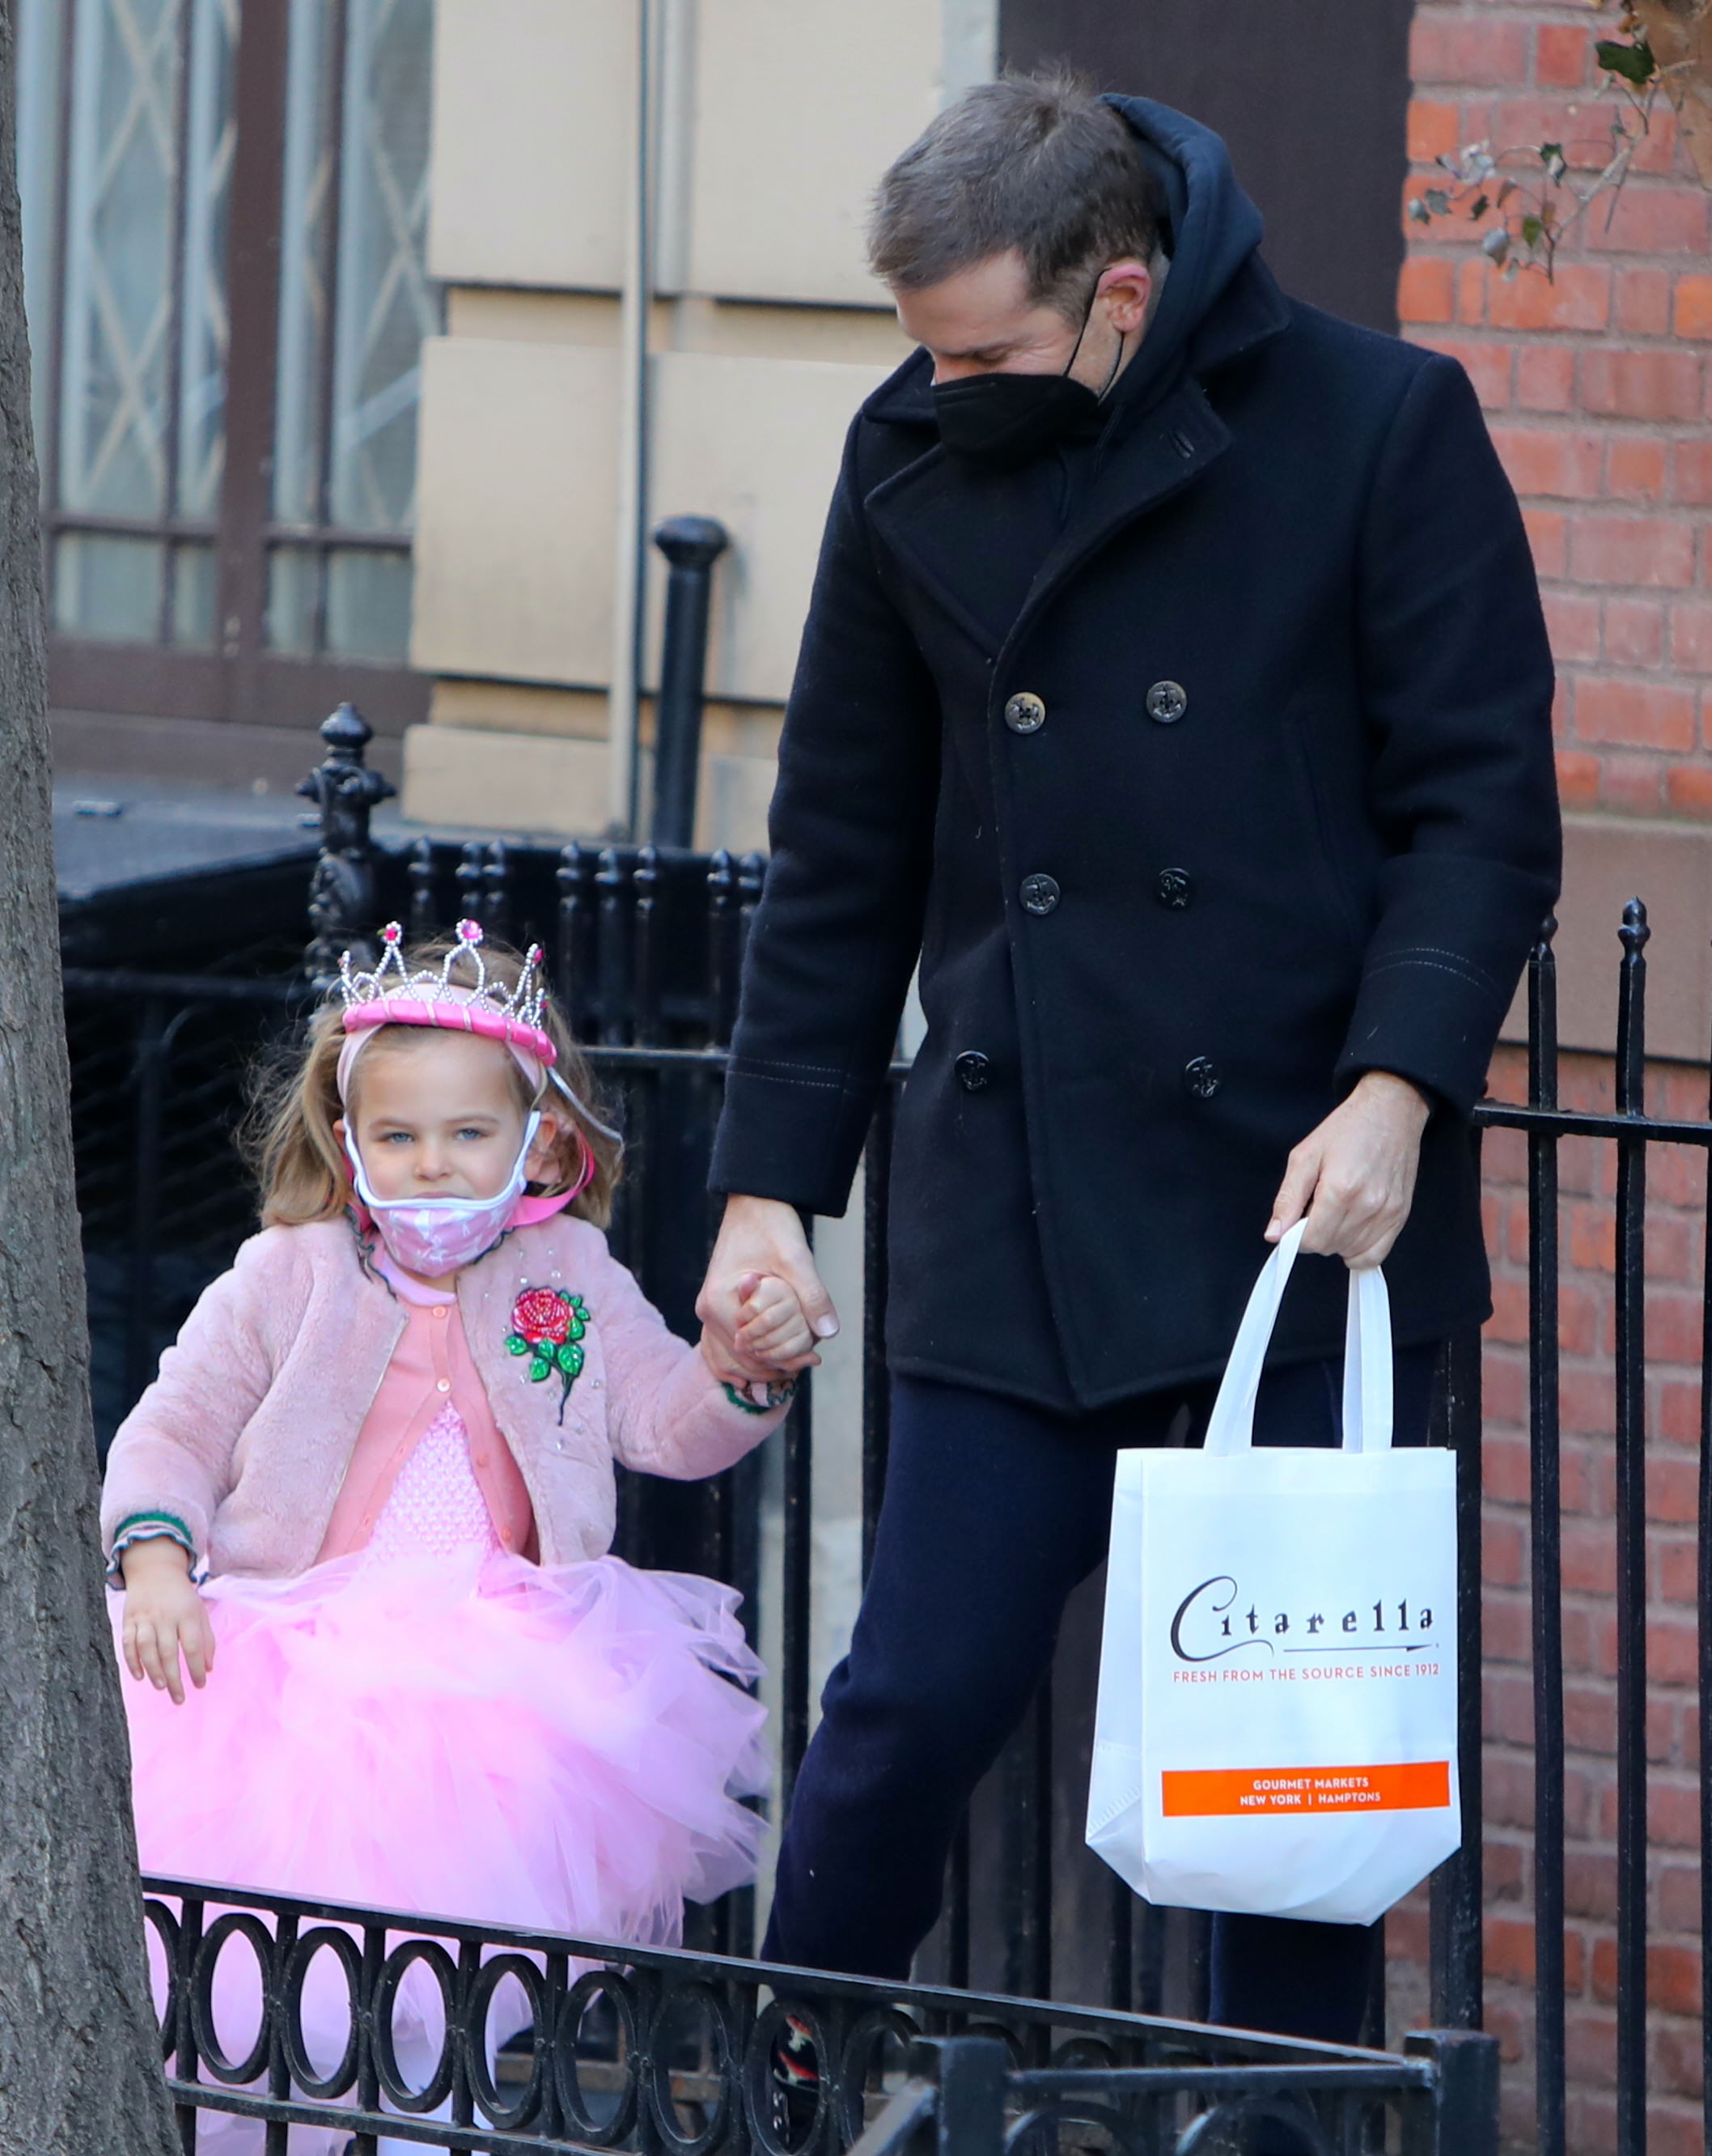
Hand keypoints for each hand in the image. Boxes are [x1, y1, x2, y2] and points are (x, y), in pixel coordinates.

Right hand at [120, 1538, 215, 1705]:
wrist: (155, 1571)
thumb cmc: (181, 1597)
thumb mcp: (199, 1612)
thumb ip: (206, 1639)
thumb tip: (208, 1669)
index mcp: (187, 1613)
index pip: (193, 1645)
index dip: (197, 1667)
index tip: (200, 1685)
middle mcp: (165, 1616)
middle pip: (169, 1652)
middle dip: (174, 1678)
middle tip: (179, 1698)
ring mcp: (145, 1618)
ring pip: (147, 1649)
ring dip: (153, 1671)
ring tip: (162, 1687)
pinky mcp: (128, 1620)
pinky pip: (128, 1643)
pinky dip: (132, 1661)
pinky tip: (139, 1676)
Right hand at [697, 1196, 837, 1383]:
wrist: (755, 1201)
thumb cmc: (772, 1225)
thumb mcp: (797, 1260)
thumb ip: (811, 1296)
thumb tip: (829, 1332)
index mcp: (719, 1303)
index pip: (750, 1352)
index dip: (782, 1361)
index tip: (813, 1358)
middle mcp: (707, 1309)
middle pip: (741, 1357)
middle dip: (776, 1363)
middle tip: (812, 1359)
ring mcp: (710, 1307)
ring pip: (737, 1352)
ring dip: (766, 1358)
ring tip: (802, 1356)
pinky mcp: (720, 1303)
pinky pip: (735, 1337)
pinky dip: (758, 1347)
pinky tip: (784, 1344)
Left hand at [1265, 1071, 1431, 1268]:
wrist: (1390, 1113)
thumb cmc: (1346, 1130)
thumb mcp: (1305, 1156)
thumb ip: (1288, 1199)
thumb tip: (1274, 1235)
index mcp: (1339, 1189)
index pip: (1312, 1240)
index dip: (1297, 1235)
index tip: (1298, 1219)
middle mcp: (1367, 1205)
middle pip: (1330, 1247)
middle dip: (1316, 1234)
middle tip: (1317, 1208)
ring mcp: (1387, 1213)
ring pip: (1351, 1252)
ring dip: (1336, 1241)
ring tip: (1336, 1212)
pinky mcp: (1400, 1215)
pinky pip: (1376, 1255)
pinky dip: (1359, 1251)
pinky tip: (1351, 1232)